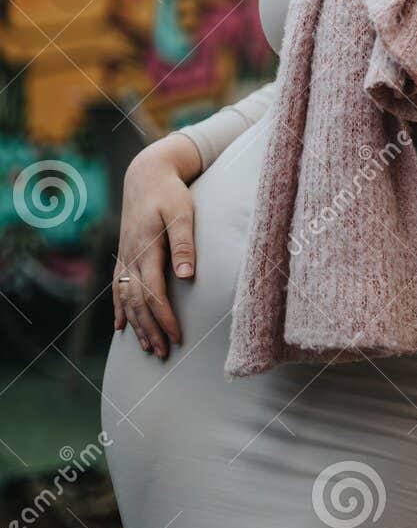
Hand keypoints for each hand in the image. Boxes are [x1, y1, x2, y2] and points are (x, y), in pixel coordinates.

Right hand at [113, 135, 200, 357]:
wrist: (146, 174)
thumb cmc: (170, 193)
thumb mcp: (183, 213)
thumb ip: (185, 243)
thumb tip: (186, 276)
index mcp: (146, 248)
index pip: (154, 293)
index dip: (163, 318)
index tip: (176, 337)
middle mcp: (131, 256)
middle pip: (137, 302)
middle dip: (150, 329)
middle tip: (163, 353)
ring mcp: (125, 256)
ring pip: (125, 298)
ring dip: (136, 324)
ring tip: (147, 347)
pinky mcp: (124, 253)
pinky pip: (118, 287)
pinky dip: (119, 308)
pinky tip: (121, 326)